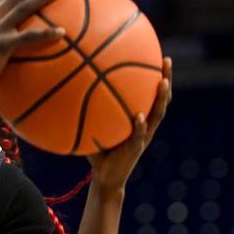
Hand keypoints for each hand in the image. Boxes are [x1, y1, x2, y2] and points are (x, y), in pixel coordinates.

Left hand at [88, 57, 172, 190]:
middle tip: (167, 60)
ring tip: (163, 83)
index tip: (157, 56)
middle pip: (161, 98)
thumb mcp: (92, 128)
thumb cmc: (99, 151)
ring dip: (161, 98)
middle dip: (166, 79)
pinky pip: (139, 135)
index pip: (150, 93)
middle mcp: (145, 124)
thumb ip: (86, 112)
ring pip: (157, 114)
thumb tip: (67, 89)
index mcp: (139, 118)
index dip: (156, 76)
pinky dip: (140, 126)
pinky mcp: (136, 149)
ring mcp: (143, 136)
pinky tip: (139, 116)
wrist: (105, 177)